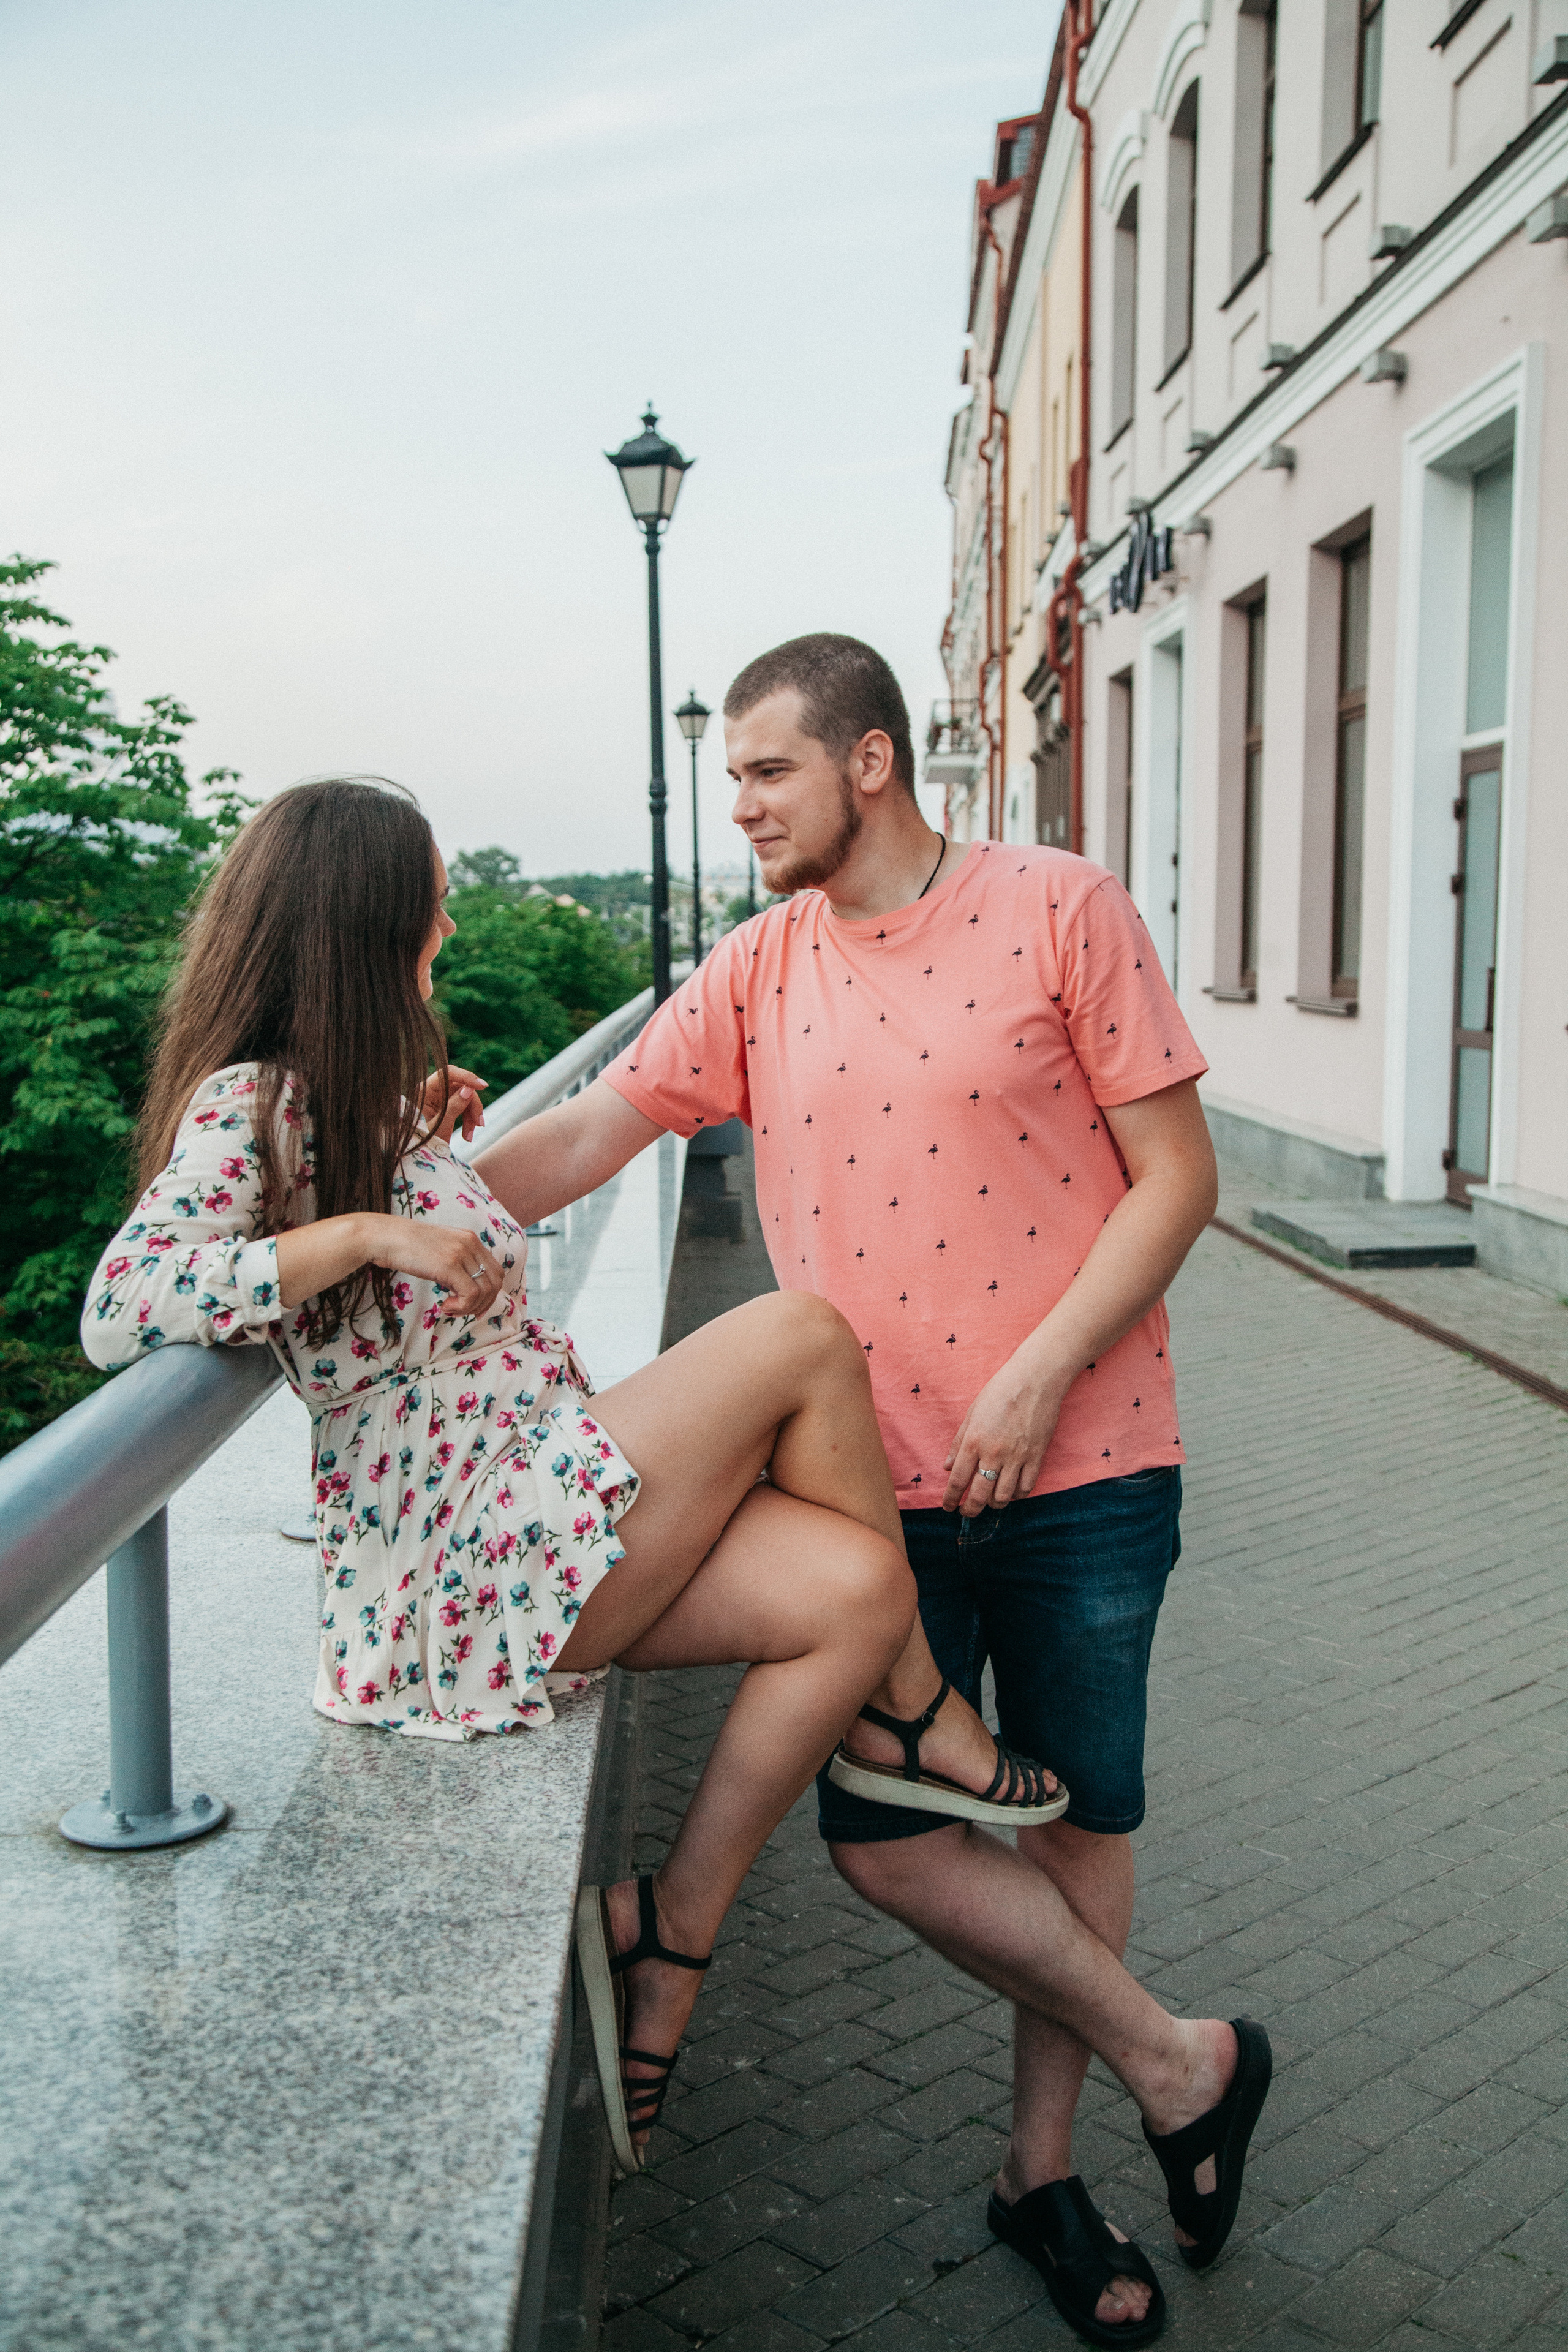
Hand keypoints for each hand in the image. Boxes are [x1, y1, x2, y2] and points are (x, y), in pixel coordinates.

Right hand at [360, 1213, 505, 1321]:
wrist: (386, 1237)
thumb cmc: (406, 1246)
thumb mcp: (440, 1249)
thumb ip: (457, 1261)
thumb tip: (466, 1288)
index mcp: (470, 1239)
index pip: (495, 1271)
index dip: (489, 1293)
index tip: (473, 1306)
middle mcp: (471, 1244)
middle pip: (495, 1282)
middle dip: (483, 1303)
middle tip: (463, 1311)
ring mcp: (461, 1253)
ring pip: (485, 1291)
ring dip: (470, 1307)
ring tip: (450, 1308)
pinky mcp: (450, 1265)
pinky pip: (470, 1295)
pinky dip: (462, 1307)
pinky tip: (445, 1306)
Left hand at [420, 1065, 488, 1144]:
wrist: (418, 1158)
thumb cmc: (424, 1143)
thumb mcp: (440, 1126)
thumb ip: (453, 1106)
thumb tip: (469, 1089)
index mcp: (425, 1091)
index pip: (448, 1074)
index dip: (466, 1077)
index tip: (483, 1085)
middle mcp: (432, 1091)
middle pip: (461, 1086)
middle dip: (473, 1104)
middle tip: (480, 1124)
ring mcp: (440, 1099)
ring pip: (466, 1097)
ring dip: (472, 1116)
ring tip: (469, 1137)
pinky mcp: (446, 1107)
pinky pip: (464, 1106)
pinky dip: (469, 1120)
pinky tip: (468, 1137)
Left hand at [942, 1347, 1070, 1514]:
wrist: (1035, 1380)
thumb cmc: (1000, 1391)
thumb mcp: (972, 1413)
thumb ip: (958, 1442)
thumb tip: (947, 1466)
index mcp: (973, 1441)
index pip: (958, 1480)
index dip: (951, 1498)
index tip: (948, 1507)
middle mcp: (993, 1453)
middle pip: (979, 1495)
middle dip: (970, 1510)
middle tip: (966, 1512)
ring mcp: (1017, 1457)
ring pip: (1003, 1496)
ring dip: (993, 1504)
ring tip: (989, 1502)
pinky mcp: (1036, 1457)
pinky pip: (1026, 1487)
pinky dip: (1017, 1495)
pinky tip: (1011, 1492)